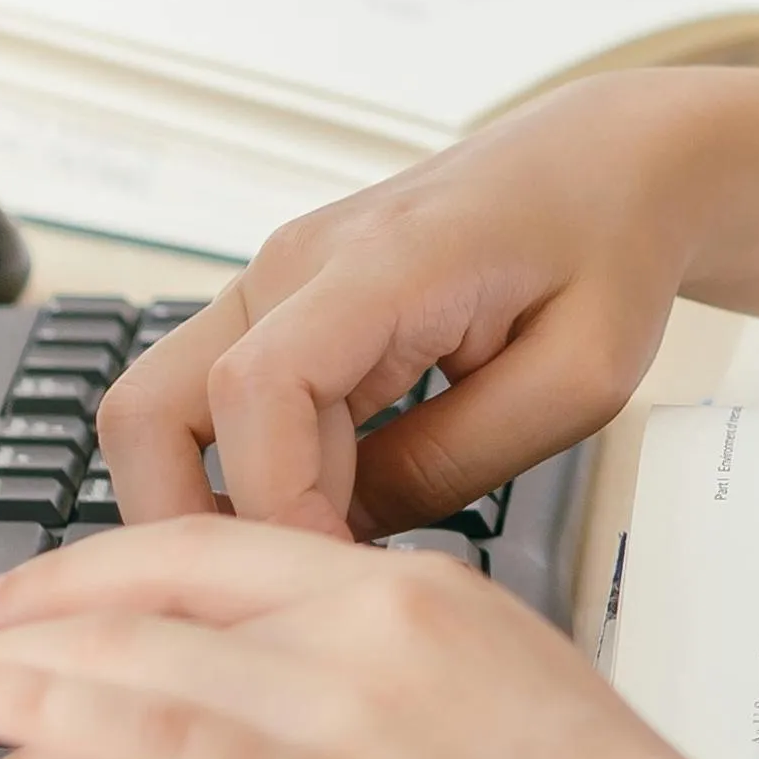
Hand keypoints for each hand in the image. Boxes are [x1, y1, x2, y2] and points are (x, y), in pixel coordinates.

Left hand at [0, 515, 758, 758]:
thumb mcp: (518, 750)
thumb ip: (415, 737)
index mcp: (432, 599)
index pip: (231, 555)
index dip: (108, 580)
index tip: (33, 619)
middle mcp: (378, 614)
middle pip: (154, 576)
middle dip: (22, 617)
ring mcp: (343, 689)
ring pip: (121, 643)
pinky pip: (139, 721)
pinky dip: (31, 714)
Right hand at [100, 75, 726, 539]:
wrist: (608, 164)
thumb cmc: (608, 250)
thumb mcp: (577, 380)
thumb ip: (454, 462)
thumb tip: (344, 535)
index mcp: (383, 261)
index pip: (259, 389)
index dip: (275, 501)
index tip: (331, 573)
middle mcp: (297, 263)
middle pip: (150, 408)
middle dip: (185, 521)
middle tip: (281, 594)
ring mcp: (275, 283)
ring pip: (163, 414)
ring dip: (210, 501)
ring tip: (308, 561)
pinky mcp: (281, 311)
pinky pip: (215, 407)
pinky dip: (243, 474)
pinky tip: (324, 517)